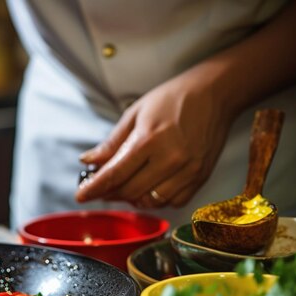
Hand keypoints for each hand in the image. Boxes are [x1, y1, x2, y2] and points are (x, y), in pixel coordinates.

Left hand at [75, 69, 233, 208]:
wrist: (215, 94)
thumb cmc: (172, 99)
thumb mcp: (135, 114)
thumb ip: (112, 143)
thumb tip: (88, 160)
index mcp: (149, 140)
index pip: (114, 174)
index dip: (94, 188)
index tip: (80, 196)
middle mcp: (170, 159)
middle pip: (130, 191)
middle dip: (109, 194)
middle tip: (100, 189)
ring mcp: (188, 170)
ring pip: (151, 201)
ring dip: (132, 199)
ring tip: (122, 189)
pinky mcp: (201, 177)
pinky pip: (174, 201)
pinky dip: (156, 200)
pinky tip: (148, 189)